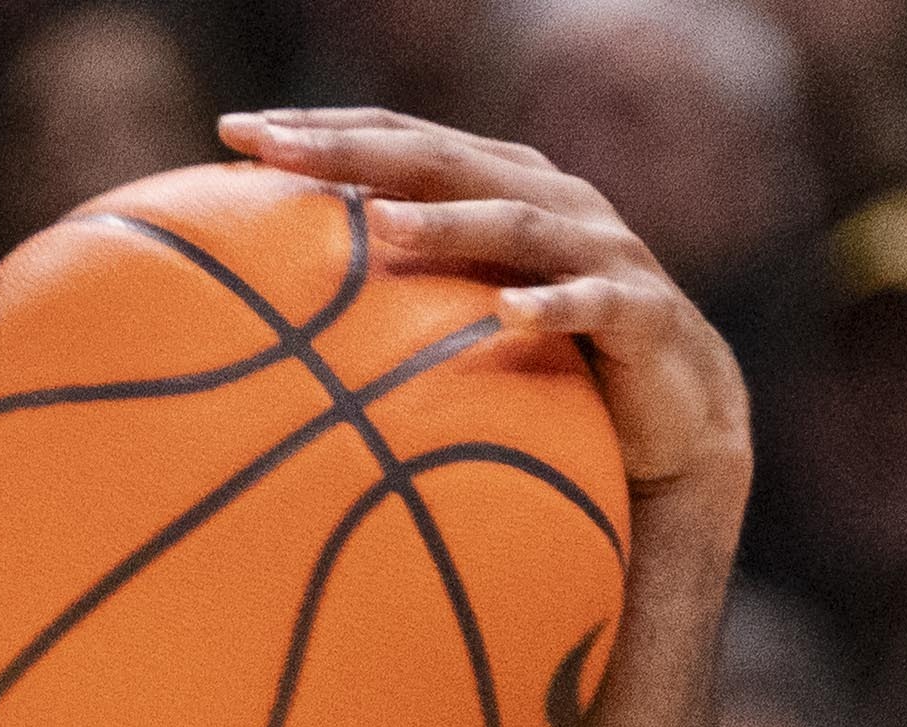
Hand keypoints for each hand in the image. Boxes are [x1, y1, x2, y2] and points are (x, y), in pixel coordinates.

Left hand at [219, 111, 752, 532]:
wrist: (672, 416)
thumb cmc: (544, 359)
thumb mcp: (458, 314)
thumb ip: (385, 290)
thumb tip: (260, 305)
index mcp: (498, 186)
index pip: (398, 141)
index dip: (321, 129)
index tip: (234, 133)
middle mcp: (549, 200)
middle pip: (443, 161)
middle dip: (355, 151)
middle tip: (275, 150)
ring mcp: (599, 250)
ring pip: (515, 223)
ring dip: (448, 221)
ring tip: (381, 225)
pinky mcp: (642, 311)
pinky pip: (596, 305)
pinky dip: (555, 305)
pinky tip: (510, 314)